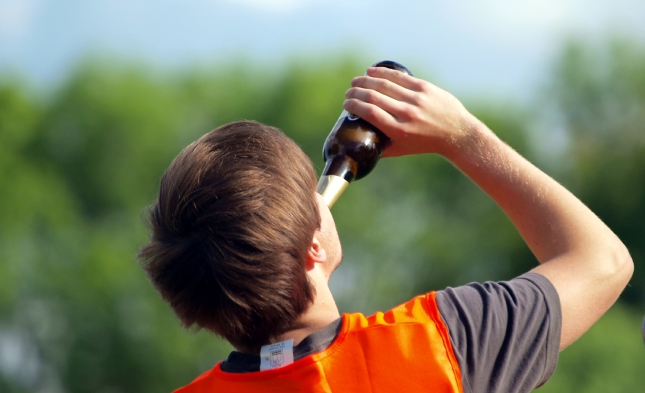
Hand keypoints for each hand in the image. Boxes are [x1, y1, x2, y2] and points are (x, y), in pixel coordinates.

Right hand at [343, 66, 479, 157]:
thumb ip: (382, 149)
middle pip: (373, 97)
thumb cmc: (427, 143)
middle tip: (349, 93)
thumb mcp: (403, 150)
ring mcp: (416, 99)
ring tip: (356, 81)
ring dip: (365, 80)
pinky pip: (399, 77)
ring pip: (384, 84)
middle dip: (356, 92)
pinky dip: (382, 72)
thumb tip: (361, 146)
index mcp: (399, 130)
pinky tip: (371, 71)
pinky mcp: (424, 87)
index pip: (370, 113)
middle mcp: (407, 113)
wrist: (457, 133)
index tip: (346, 104)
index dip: (354, 105)